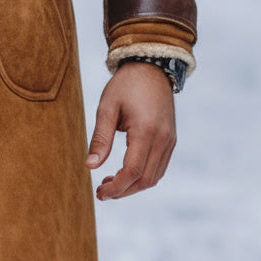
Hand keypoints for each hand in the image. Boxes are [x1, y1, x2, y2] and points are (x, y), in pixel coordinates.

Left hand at [85, 61, 175, 200]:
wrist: (151, 67)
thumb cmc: (125, 85)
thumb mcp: (107, 108)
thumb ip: (100, 138)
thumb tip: (90, 167)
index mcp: (146, 131)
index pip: (133, 171)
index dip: (116, 187)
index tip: (99, 193)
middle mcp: (163, 139)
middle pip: (145, 179)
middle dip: (124, 191)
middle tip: (102, 192)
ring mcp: (170, 140)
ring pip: (154, 176)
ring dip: (134, 186)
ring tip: (110, 183)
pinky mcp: (171, 139)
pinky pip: (159, 167)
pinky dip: (144, 176)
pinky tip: (126, 173)